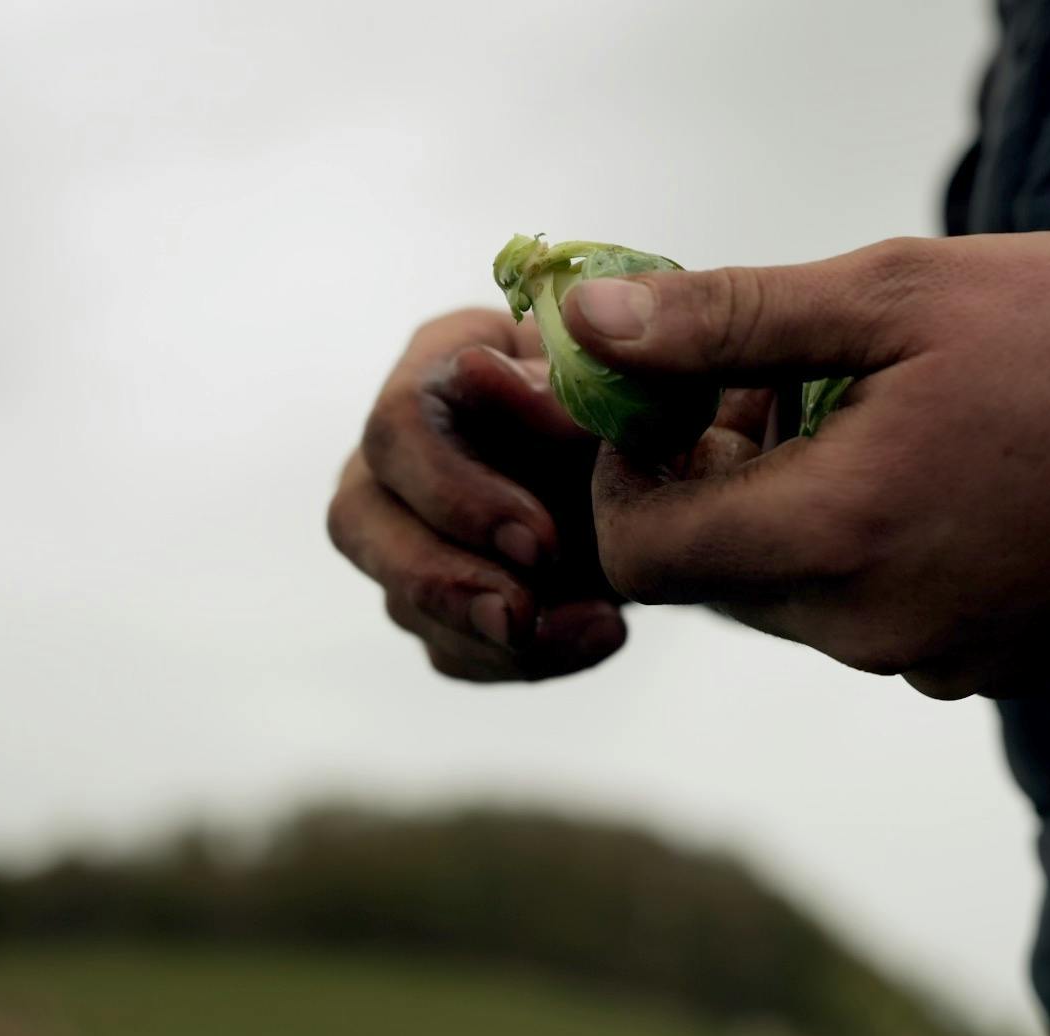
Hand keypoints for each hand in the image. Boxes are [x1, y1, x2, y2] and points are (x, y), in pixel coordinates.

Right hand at [326, 308, 626, 680]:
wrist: (691, 472)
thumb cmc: (658, 408)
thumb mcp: (632, 387)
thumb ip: (561, 383)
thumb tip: (477, 373)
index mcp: (445, 362)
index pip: (399, 424)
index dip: (456, 492)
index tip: (539, 542)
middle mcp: (406, 446)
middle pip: (358, 519)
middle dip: (441, 579)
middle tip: (520, 617)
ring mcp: (411, 527)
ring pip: (400, 598)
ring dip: (490, 633)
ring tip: (601, 626)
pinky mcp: (443, 597)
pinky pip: (453, 650)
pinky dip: (523, 659)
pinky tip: (602, 632)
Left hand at [564, 232, 1049, 698]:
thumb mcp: (891, 293)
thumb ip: (722, 319)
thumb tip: (587, 330)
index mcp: (841, 538)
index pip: (643, 555)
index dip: (625, 476)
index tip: (668, 399)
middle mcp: (876, 630)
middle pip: (714, 577)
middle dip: (711, 476)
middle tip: (771, 377)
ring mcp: (938, 660)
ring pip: (790, 596)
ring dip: (787, 506)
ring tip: (861, 406)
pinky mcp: (988, 665)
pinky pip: (868, 614)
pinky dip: (858, 545)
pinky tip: (921, 463)